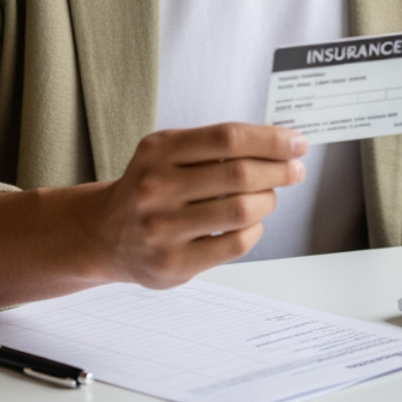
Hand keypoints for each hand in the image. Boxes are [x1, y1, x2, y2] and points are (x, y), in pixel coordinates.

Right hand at [87, 122, 307, 287]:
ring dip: (268, 200)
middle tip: (294, 170)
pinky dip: (255, 230)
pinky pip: (235, 244)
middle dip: (279, 170)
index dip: (271, 139)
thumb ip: (215, 145)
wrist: (105, 234)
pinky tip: (250, 223)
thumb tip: (280, 142)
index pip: (228, 138)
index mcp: (159, 151)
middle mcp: (156, 188)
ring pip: (242, 210)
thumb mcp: (167, 152)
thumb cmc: (150, 188)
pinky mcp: (174, 263)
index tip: (296, 143)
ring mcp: (163, 229)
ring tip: (269, 196)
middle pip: (240, 174)